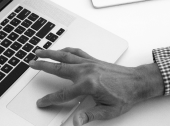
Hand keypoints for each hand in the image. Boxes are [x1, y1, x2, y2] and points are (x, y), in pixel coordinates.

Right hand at [29, 48, 163, 125]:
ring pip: (65, 56)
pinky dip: (67, 50)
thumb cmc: (126, 96)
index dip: (50, 99)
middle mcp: (86, 71)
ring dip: (51, 53)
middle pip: (58, 68)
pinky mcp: (94, 60)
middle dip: (42, 65)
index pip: (63, 94)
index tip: (41, 102)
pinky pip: (77, 53)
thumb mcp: (108, 111)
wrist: (138, 82)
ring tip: (39, 51)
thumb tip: (76, 122)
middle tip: (31, 64)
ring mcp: (89, 63)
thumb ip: (89, 115)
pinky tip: (61, 50)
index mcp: (88, 85)